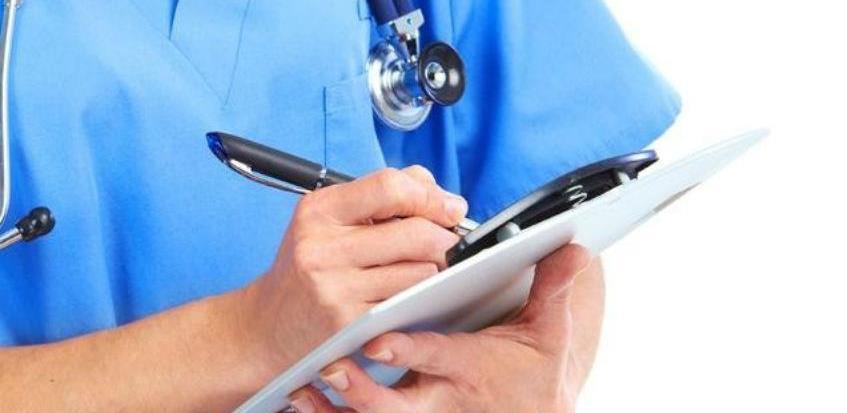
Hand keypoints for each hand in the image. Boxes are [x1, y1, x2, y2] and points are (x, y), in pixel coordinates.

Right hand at [238, 166, 468, 381]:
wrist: (267, 325)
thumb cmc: (308, 267)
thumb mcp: (330, 220)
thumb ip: (382, 197)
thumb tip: (442, 197)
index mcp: (319, 210)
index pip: (389, 187)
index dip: (430, 196)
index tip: (450, 208)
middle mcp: (322, 247)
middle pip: (415, 232)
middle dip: (444, 238)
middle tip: (447, 244)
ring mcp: (335, 288)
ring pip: (420, 271)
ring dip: (432, 270)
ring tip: (419, 270)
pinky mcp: (348, 324)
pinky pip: (407, 303)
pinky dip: (417, 298)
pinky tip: (406, 295)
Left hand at [289, 244, 603, 412]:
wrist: (533, 412)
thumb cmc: (535, 371)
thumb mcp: (550, 332)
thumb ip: (553, 288)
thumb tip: (573, 249)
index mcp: (472, 368)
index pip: (438, 357)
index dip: (408, 351)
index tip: (378, 338)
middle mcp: (442, 396)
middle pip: (396, 403)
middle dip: (363, 389)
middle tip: (330, 367)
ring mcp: (422, 412)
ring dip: (336, 407)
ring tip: (303, 389)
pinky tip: (303, 401)